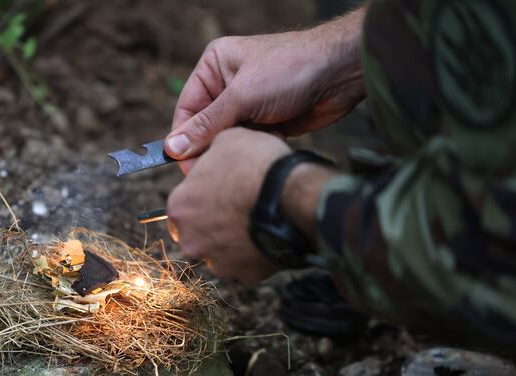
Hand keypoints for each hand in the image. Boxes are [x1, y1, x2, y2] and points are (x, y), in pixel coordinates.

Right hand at [166, 8, 365, 172]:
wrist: (341, 73)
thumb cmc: (291, 69)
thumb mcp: (242, 97)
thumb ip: (207, 124)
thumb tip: (174, 147)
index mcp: (214, 67)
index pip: (187, 109)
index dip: (184, 139)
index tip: (184, 165)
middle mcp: (227, 85)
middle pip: (205, 127)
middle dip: (211, 146)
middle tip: (213, 170)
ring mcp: (248, 104)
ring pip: (227, 138)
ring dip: (236, 147)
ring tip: (247, 151)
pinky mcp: (267, 120)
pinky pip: (248, 143)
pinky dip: (254, 148)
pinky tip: (268, 145)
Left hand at [167, 128, 289, 283]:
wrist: (292, 197)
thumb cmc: (257, 166)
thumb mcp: (228, 140)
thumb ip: (210, 154)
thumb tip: (210, 154)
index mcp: (179, 208)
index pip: (183, 205)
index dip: (202, 196)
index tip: (220, 190)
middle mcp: (191, 241)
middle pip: (198, 233)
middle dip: (214, 223)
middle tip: (238, 207)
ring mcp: (218, 262)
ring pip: (222, 252)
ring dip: (234, 240)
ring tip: (257, 221)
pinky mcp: (245, 276)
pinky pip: (247, 264)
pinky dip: (256, 253)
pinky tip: (269, 234)